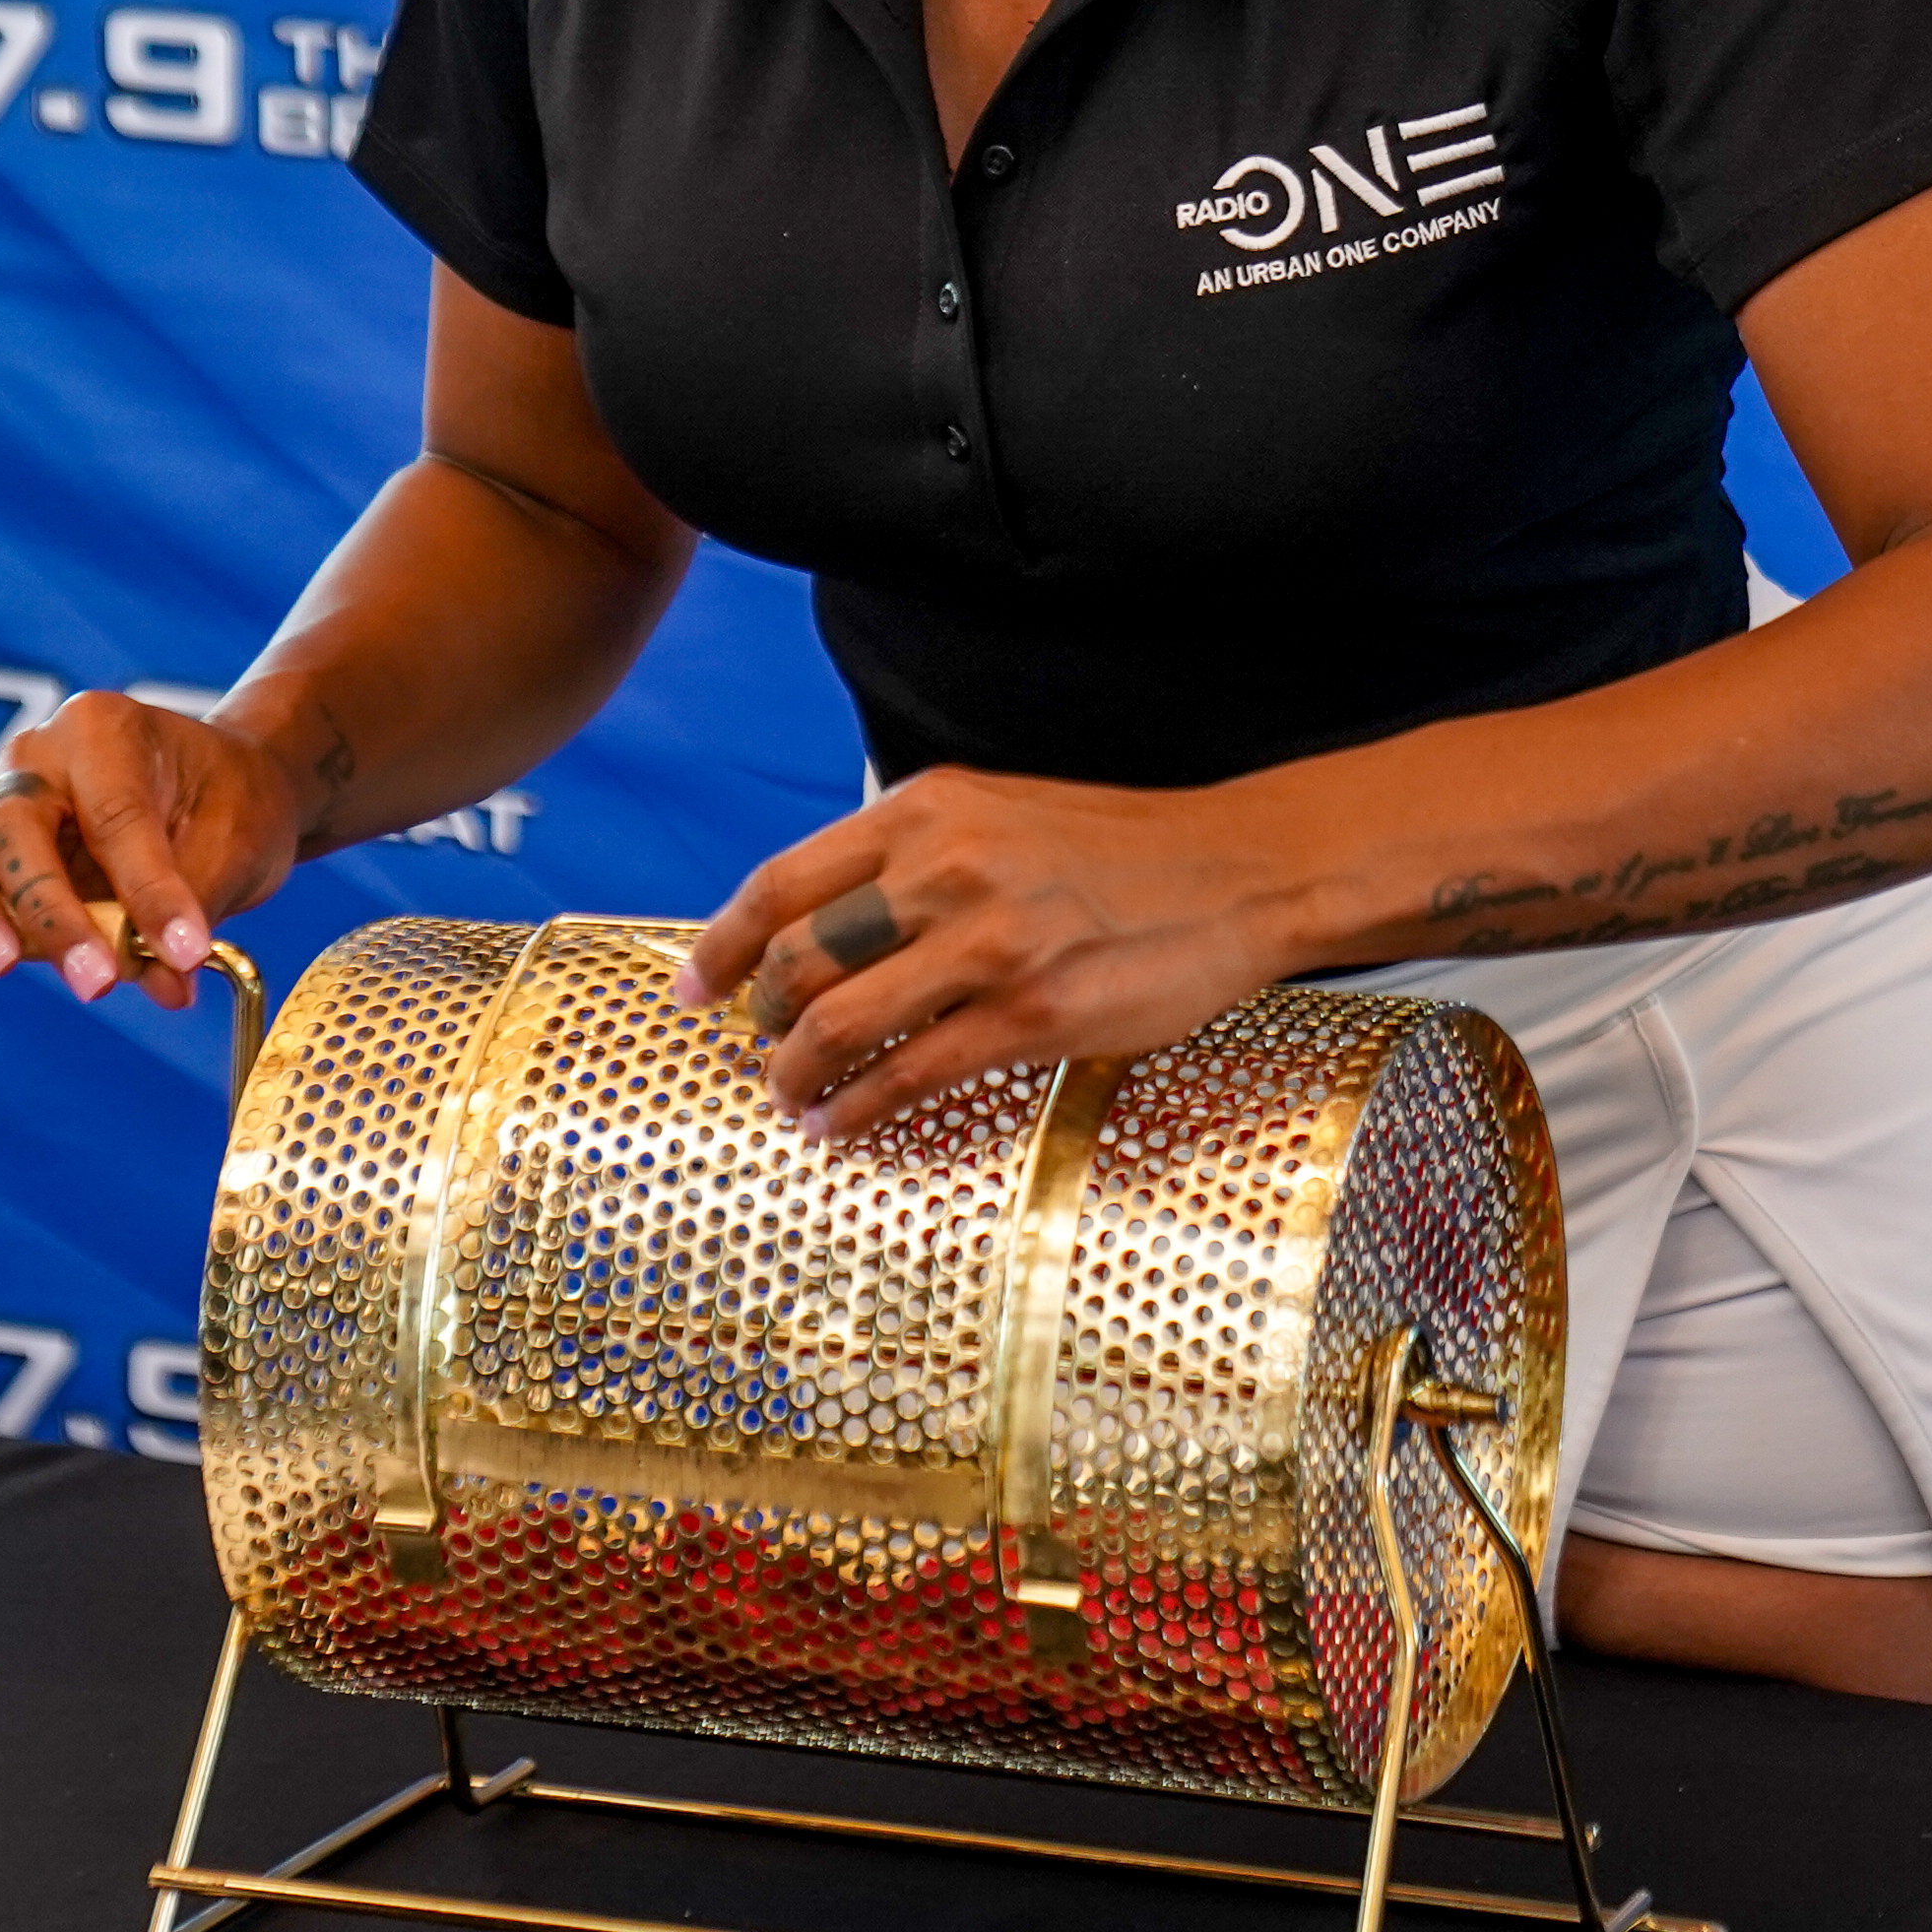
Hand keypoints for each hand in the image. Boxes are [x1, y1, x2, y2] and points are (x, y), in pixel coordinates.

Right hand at [0, 690, 304, 1009]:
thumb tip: (163, 981)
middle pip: (15, 829)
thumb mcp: (234, 853)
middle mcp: (39, 750)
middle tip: (94, 982)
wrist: (228, 785)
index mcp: (108, 732)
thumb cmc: (229, 809)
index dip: (148, 891)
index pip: (117, 816)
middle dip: (50, 914)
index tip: (186, 952)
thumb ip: (188, 912)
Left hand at [677, 769, 1289, 1136]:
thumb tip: (819, 924)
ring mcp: (988, 944)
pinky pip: (909, 1074)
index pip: (783, 882)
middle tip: (761, 1048)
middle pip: (799, 958)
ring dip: (795, 1072)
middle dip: (763, 1018)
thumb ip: (912, 855)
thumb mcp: (999, 813)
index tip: (695, 985)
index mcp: (928, 810)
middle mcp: (946, 868)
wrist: (1236, 873)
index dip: (721, 944)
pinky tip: (841, 1122)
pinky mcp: (1030, 1014)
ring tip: (790, 1094)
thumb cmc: (1115, 849)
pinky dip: (857, 1108)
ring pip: (839, 1022)